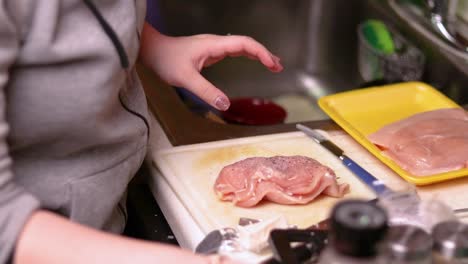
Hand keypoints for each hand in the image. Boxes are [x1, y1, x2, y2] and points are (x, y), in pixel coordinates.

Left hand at [140, 23, 282, 110]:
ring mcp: (214, 47)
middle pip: (247, 43)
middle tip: (278, 66)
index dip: (261, 53)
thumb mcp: (185, 78)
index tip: (272, 64)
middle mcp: (216, 43)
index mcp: (214, 45)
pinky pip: (234, 51)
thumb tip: (225, 105)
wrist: (152, 51)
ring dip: (258, 54)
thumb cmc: (166, 59)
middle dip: (264, 53)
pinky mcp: (210, 53)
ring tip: (272, 64)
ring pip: (241, 46)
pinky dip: (247, 56)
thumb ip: (205, 91)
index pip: (244, 44)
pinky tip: (251, 61)